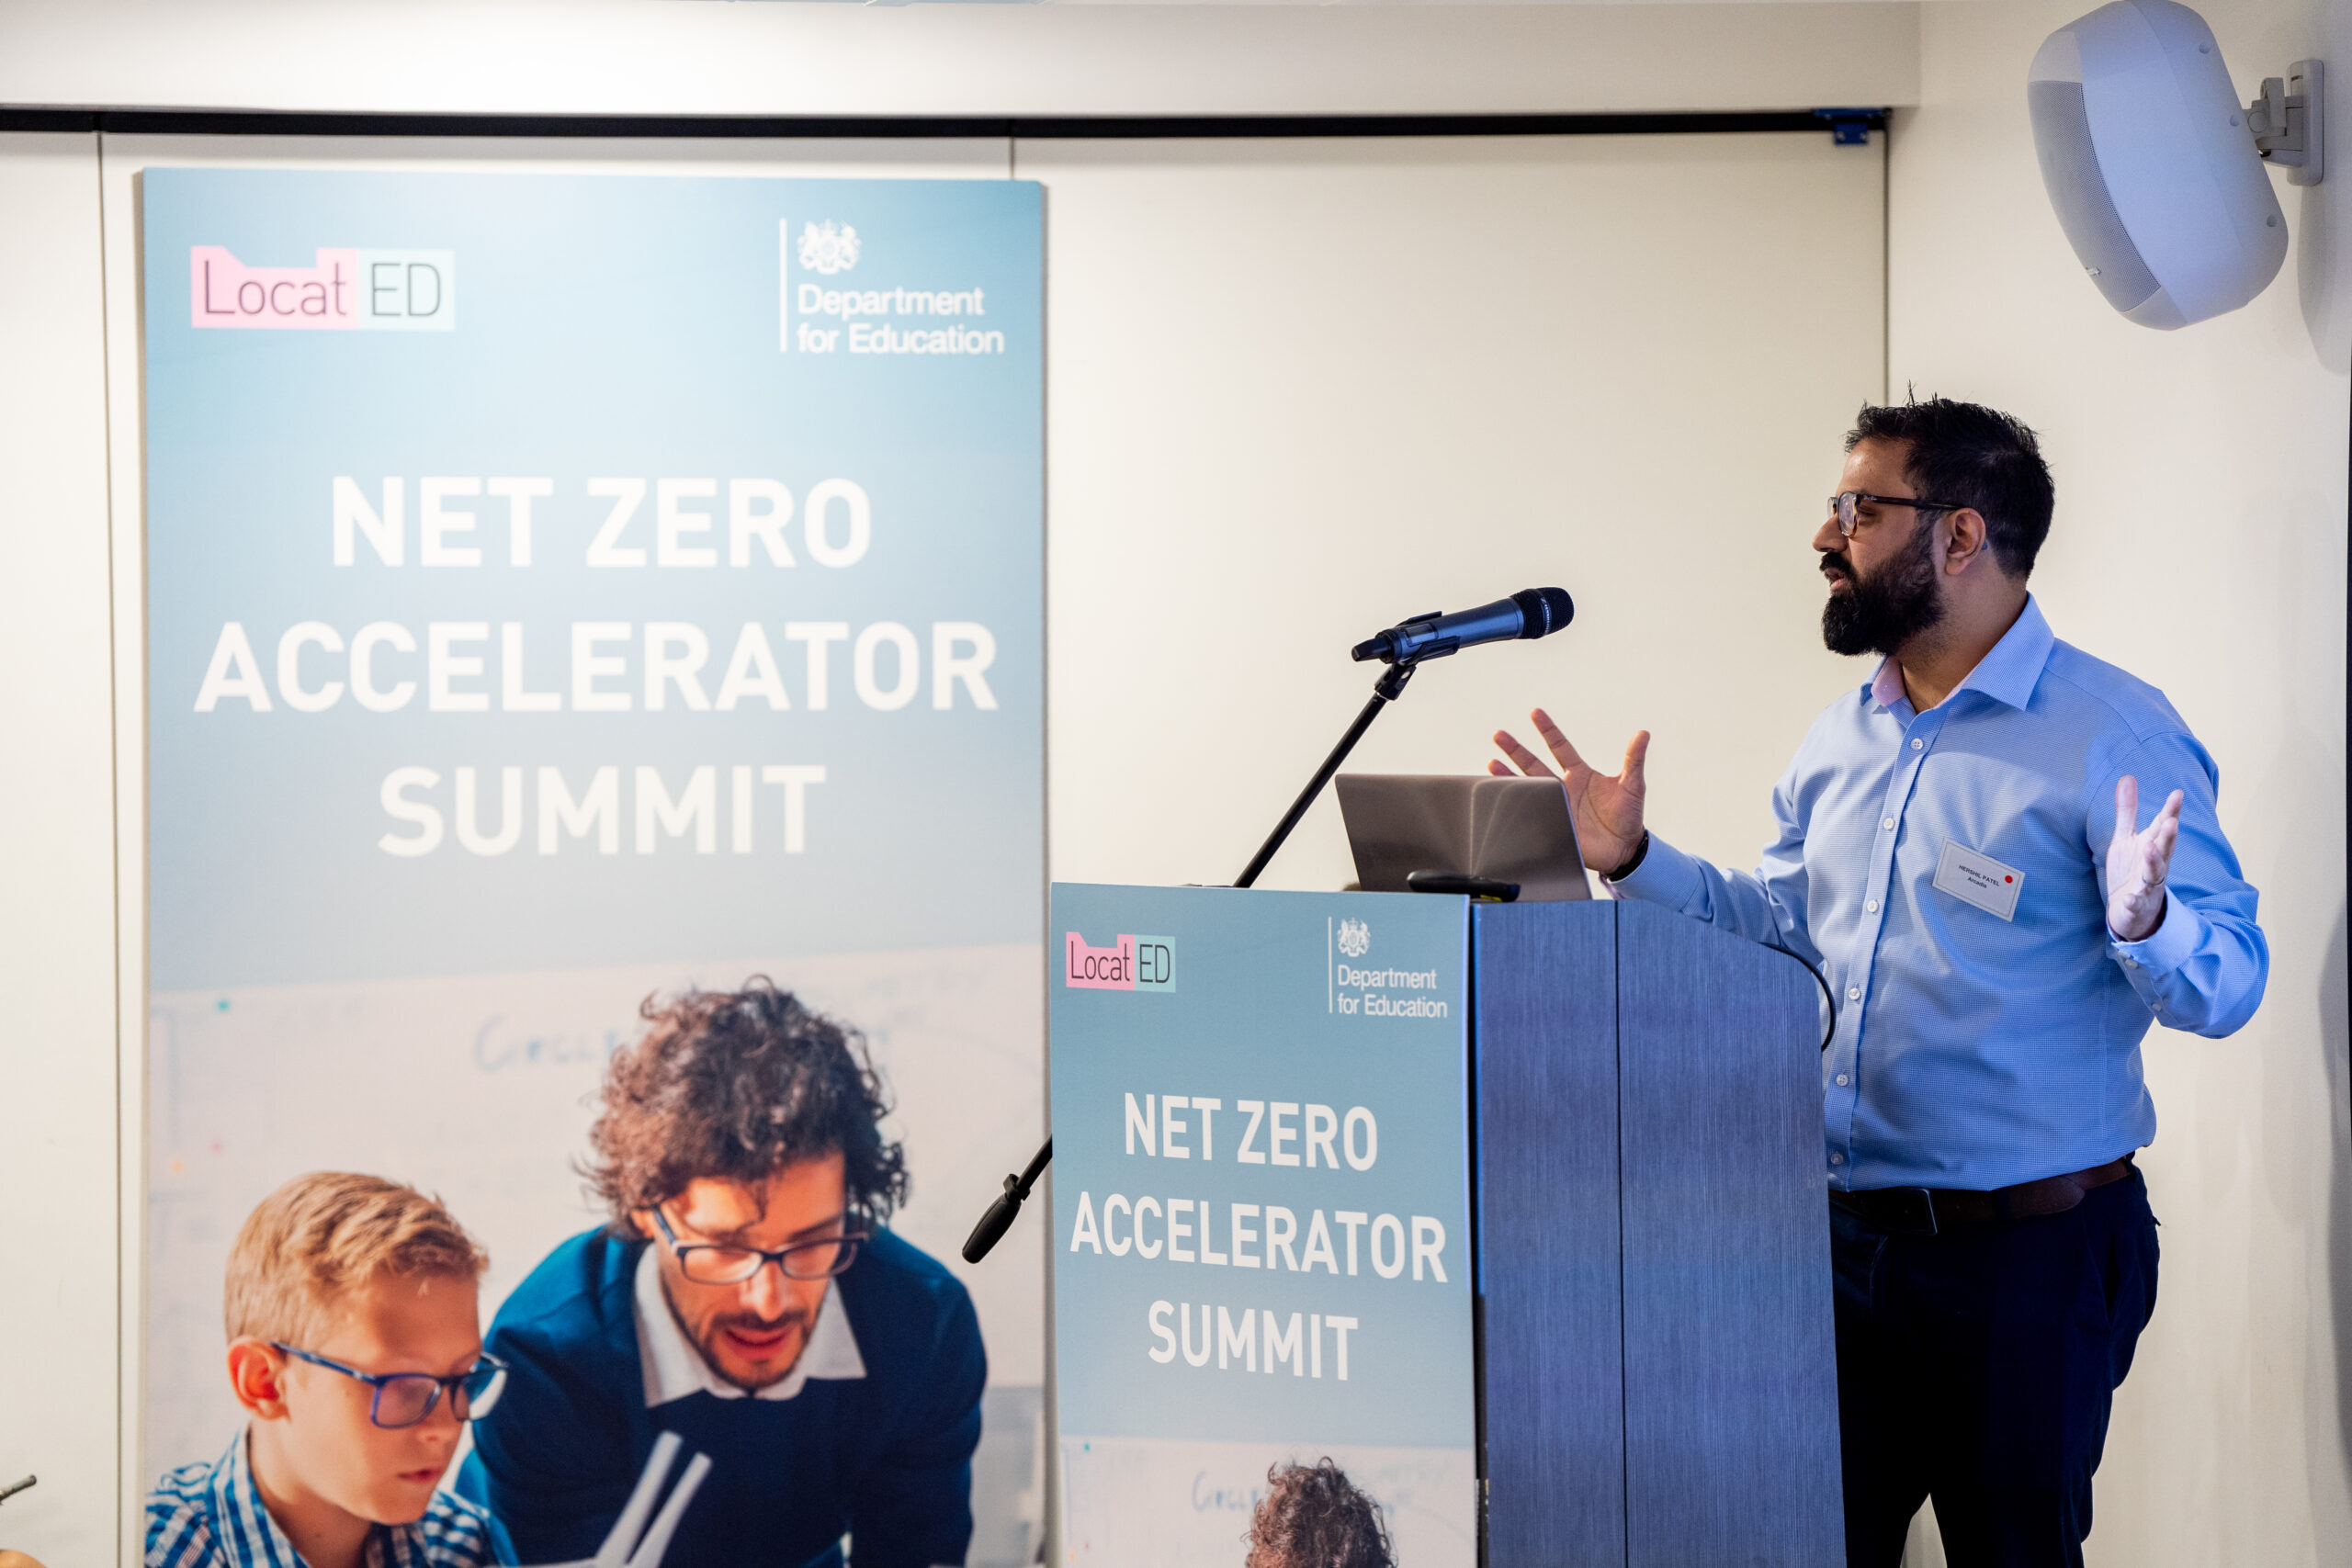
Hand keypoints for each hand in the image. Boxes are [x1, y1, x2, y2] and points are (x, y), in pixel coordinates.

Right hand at [1489, 708, 1649, 871]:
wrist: (1624, 849)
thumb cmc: (1630, 816)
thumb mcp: (1633, 785)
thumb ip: (1633, 759)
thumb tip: (1642, 734)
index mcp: (1580, 774)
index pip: (1560, 747)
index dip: (1548, 730)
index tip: (1535, 713)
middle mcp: (1564, 787)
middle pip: (1533, 764)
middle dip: (1515, 749)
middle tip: (1499, 735)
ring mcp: (1556, 805)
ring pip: (1526, 786)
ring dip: (1508, 776)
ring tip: (1491, 764)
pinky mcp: (1552, 824)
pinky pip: (1530, 812)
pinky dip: (1516, 806)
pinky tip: (1501, 798)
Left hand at [2105, 774, 2181, 942]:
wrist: (2130, 911)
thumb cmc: (2131, 870)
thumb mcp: (2126, 838)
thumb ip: (2127, 811)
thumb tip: (2128, 777)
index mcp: (2152, 846)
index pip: (2163, 826)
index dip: (2170, 810)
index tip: (2178, 793)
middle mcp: (2154, 864)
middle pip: (2165, 848)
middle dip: (2169, 836)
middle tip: (2172, 821)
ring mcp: (2147, 885)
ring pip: (2155, 874)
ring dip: (2154, 862)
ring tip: (2150, 848)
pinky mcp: (2136, 904)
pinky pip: (2136, 903)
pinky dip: (2133, 901)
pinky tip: (2128, 898)